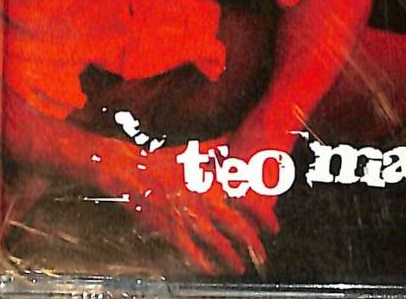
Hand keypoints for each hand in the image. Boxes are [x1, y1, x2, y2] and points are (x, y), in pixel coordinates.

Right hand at [96, 138, 266, 275]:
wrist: (132, 171)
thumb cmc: (162, 161)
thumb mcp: (192, 151)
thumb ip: (216, 146)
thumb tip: (235, 135)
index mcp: (211, 179)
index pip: (245, 200)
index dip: (263, 215)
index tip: (273, 226)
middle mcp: (203, 199)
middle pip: (234, 225)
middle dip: (251, 242)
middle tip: (262, 254)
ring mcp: (186, 215)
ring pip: (215, 241)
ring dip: (230, 256)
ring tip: (240, 265)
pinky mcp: (170, 228)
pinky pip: (190, 250)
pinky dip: (202, 262)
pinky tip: (211, 269)